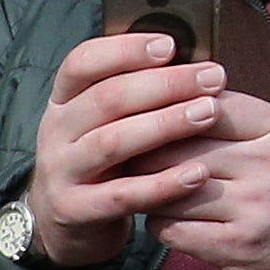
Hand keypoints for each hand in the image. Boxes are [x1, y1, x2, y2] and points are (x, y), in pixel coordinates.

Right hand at [24, 31, 222, 269]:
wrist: (61, 223)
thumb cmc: (101, 162)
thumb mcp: (103, 123)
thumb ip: (135, 95)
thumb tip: (193, 64)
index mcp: (63, 101)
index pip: (82, 63)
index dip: (125, 50)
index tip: (171, 45)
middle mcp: (56, 132)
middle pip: (107, 99)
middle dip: (166, 84)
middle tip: (213, 78)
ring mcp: (61, 172)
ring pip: (113, 142)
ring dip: (165, 125)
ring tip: (209, 113)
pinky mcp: (74, 210)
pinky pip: (123, 195)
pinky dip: (162, 184)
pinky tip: (198, 173)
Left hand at [150, 88, 269, 269]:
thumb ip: (245, 118)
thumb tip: (180, 95)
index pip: (208, 104)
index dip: (168, 109)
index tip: (145, 115)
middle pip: (179, 145)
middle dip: (145, 149)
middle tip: (125, 153)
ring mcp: (254, 208)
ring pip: (168, 187)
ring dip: (147, 188)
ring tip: (142, 186)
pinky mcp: (238, 247)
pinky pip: (172, 228)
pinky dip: (159, 222)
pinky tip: (165, 217)